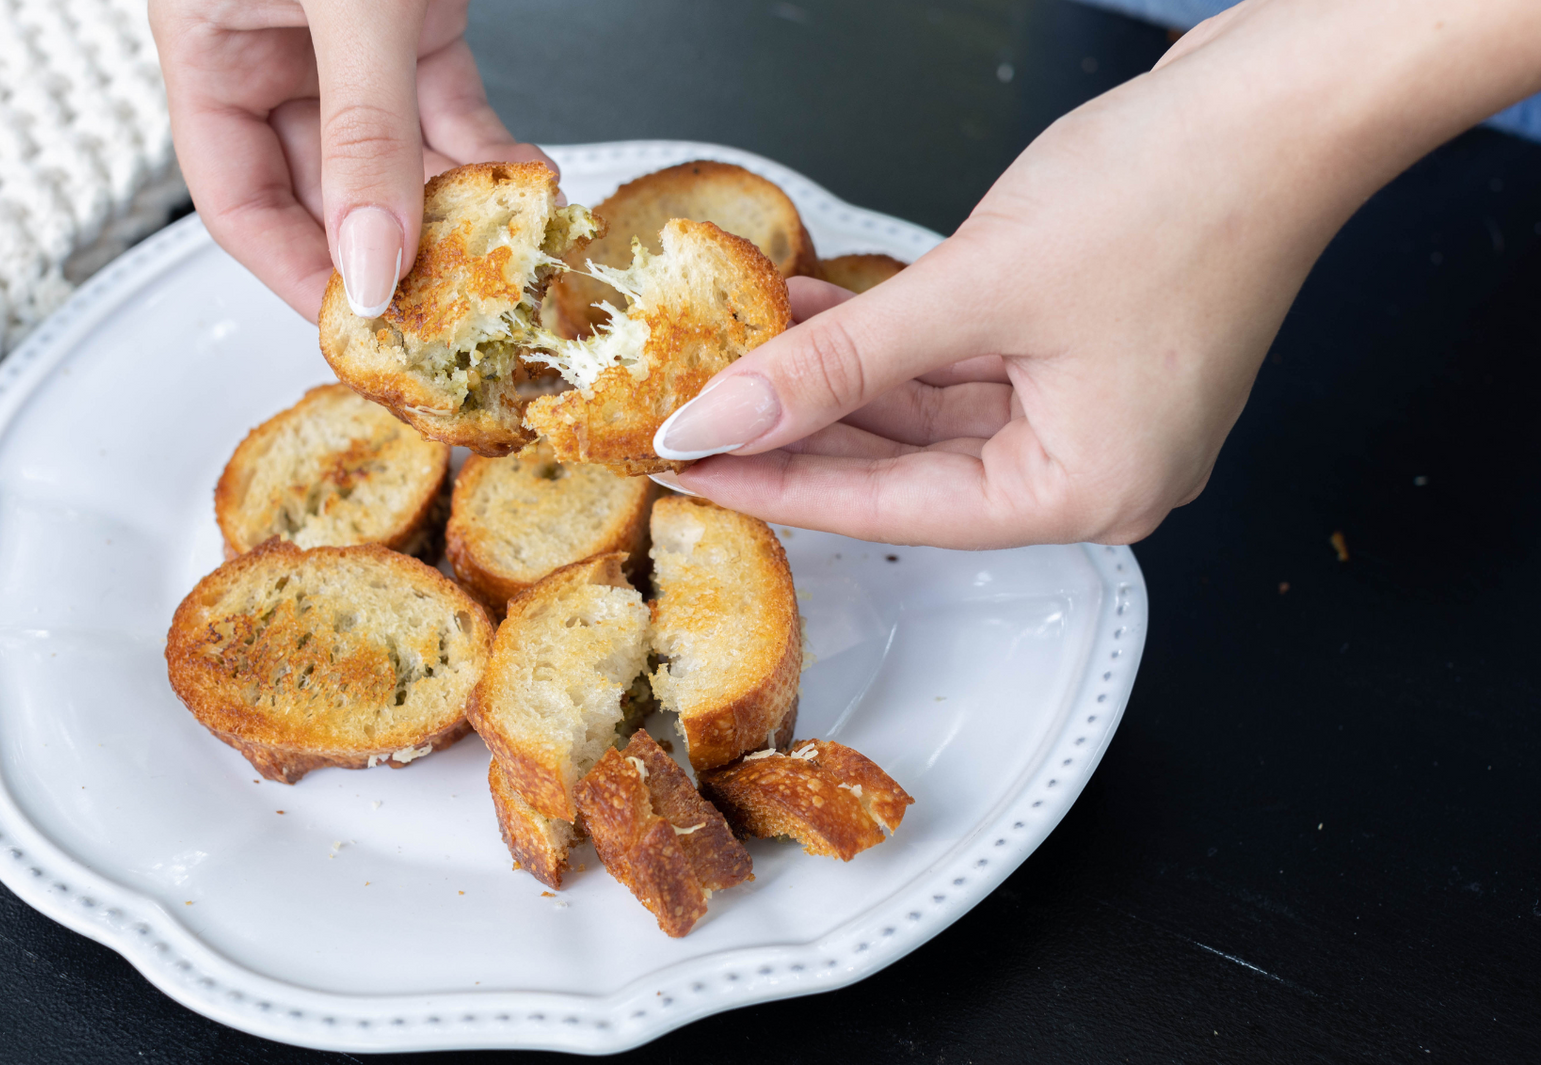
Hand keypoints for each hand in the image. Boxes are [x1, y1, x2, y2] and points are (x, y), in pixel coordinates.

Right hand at [151, 0, 550, 321]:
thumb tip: (375, 257)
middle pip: (325, 195)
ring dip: (456, 210)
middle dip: (394, 254)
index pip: (239, 203)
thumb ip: (364, 132)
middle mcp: (270, 51)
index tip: (366, 329)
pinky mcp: (412, 24)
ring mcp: (345, 44)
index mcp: (208, 45)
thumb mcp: (349, 6)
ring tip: (506, 251)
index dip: (302, 277)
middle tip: (452, 308)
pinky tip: (526, 184)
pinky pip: (449, 111)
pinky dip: (488, 153)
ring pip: (397, 162)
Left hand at [651, 0, 1540, 548]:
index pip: (899, 511)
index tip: (698, 472)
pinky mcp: (1084, 348)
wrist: (1287, 96)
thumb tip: (729, 415)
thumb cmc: (1183, 194)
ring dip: (840, 375)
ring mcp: (1092, 406)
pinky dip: (893, 338)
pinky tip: (816, 310)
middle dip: (804, 430)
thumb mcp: (978, 289)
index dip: (785, 485)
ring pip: (930, 409)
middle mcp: (1094, 466)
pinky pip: (962, 362)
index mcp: (1087, 491)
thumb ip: (839, 361)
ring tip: (744, 350)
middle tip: (704, 418)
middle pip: (912, 467)